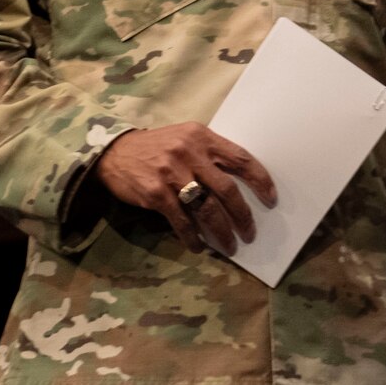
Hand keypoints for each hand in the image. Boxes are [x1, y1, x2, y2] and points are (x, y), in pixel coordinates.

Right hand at [92, 123, 275, 254]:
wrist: (114, 152)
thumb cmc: (158, 147)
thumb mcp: (186, 139)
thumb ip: (210, 154)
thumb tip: (240, 184)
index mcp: (202, 137)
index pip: (240, 158)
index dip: (260, 179)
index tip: (271, 198)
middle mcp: (190, 153)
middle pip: (227, 189)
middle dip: (242, 215)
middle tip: (250, 232)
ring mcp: (172, 174)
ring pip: (207, 208)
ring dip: (222, 231)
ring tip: (230, 246)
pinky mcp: (156, 193)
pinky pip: (181, 221)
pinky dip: (193, 237)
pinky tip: (199, 246)